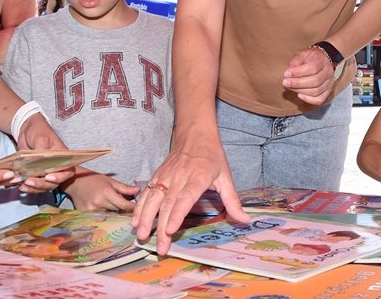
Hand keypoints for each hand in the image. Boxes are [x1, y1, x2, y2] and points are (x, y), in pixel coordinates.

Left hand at [16, 115, 73, 192]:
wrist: (26, 129)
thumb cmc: (38, 130)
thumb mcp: (41, 138)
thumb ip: (42, 150)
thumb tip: (40, 161)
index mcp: (62, 157)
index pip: (67, 171)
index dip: (60, 177)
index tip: (48, 177)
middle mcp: (55, 166)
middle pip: (54, 182)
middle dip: (42, 184)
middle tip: (30, 181)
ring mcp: (45, 171)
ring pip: (44, 186)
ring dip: (34, 188)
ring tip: (23, 185)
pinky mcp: (35, 173)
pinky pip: (34, 185)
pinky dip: (27, 187)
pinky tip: (19, 186)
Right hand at [61, 170, 139, 211]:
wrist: (75, 182)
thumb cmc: (94, 180)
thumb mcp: (110, 181)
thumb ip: (124, 188)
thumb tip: (138, 190)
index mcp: (106, 193)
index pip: (123, 205)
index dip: (131, 208)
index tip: (137, 209)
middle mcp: (99, 203)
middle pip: (117, 211)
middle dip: (122, 209)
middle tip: (125, 206)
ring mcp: (91, 210)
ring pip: (109, 215)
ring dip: (113, 212)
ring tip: (111, 206)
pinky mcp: (85, 215)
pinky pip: (100, 217)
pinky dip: (104, 214)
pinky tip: (104, 209)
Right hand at [131, 134, 249, 254]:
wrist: (195, 133)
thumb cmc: (212, 155)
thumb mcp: (226, 176)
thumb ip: (232, 200)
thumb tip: (245, 219)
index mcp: (198, 176)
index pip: (186, 197)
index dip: (177, 214)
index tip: (170, 230)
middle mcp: (179, 176)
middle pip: (168, 203)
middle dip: (162, 227)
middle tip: (161, 247)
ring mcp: (166, 176)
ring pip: (153, 198)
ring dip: (146, 218)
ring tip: (142, 235)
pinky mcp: (157, 175)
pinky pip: (146, 192)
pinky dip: (139, 207)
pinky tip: (135, 221)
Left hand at [282, 46, 335, 104]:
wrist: (321, 60)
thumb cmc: (309, 58)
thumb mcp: (301, 54)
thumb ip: (295, 62)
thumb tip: (288, 73)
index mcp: (322, 61)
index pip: (312, 68)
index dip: (298, 73)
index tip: (286, 74)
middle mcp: (328, 72)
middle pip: (315, 81)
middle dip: (297, 83)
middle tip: (285, 83)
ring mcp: (329, 83)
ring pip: (316, 91)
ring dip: (300, 91)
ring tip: (289, 87)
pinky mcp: (327, 91)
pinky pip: (320, 99)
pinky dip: (309, 100)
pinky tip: (299, 95)